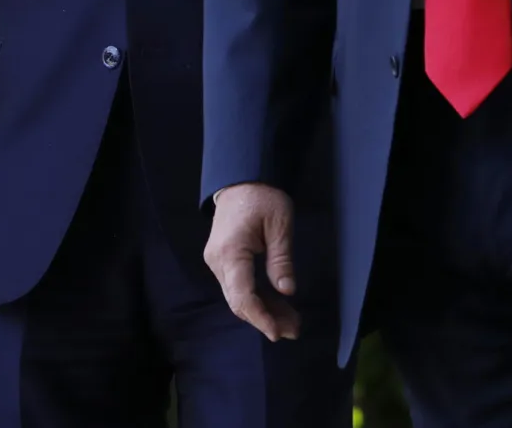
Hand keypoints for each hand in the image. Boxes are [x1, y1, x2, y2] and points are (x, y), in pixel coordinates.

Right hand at [204, 182, 301, 341]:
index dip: (260, 318)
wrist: (240, 178)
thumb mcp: (280, 224)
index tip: (278, 333)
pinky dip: (258, 297)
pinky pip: (239, 286)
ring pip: (238, 296)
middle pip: (239, 301)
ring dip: (264, 310)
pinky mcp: (222, 260)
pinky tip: (278, 306)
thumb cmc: (263, 196)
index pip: (243, 296)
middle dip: (266, 319)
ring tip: (292, 322)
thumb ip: (281, 259)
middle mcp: (218, 261)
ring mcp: (217, 261)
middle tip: (294, 330)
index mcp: (231, 252)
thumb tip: (287, 291)